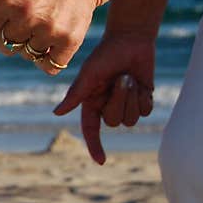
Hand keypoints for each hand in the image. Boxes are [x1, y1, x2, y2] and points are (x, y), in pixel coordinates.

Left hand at [0, 0, 105, 74]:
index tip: (8, 13)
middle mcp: (26, 14)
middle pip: (5, 45)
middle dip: (12, 34)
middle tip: (27, 17)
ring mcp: (49, 28)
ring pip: (26, 55)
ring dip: (31, 45)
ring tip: (41, 23)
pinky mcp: (70, 40)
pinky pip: (49, 65)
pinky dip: (50, 59)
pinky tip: (52, 40)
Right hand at [52, 34, 154, 163]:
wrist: (131, 40)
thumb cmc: (105, 55)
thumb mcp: (88, 74)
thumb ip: (75, 95)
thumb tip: (57, 113)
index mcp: (90, 103)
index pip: (90, 130)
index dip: (95, 147)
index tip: (102, 161)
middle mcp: (106, 107)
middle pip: (114, 121)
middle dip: (120, 100)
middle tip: (121, 78)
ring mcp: (125, 105)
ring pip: (131, 119)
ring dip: (132, 97)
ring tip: (129, 77)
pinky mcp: (142, 101)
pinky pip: (145, 110)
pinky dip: (143, 97)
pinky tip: (140, 83)